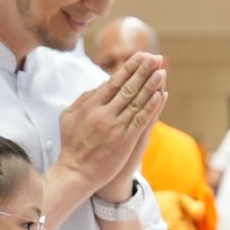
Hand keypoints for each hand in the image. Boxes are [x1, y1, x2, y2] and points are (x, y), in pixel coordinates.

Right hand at [56, 53, 166, 198]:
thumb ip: (83, 99)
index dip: (128, 68)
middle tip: (154, 57)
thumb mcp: (69, 117)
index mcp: (90, 106)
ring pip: (136, 101)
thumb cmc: (71, 144)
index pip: (113, 81)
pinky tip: (160, 95)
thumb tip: (99, 85)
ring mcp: (115, 127)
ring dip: (150, 85)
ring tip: (161, 71)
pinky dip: (151, 107)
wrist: (76, 172)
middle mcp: (103, 114)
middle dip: (142, 71)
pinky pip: (141, 120)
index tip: (139, 56)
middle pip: (127, 87)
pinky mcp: (125, 141)